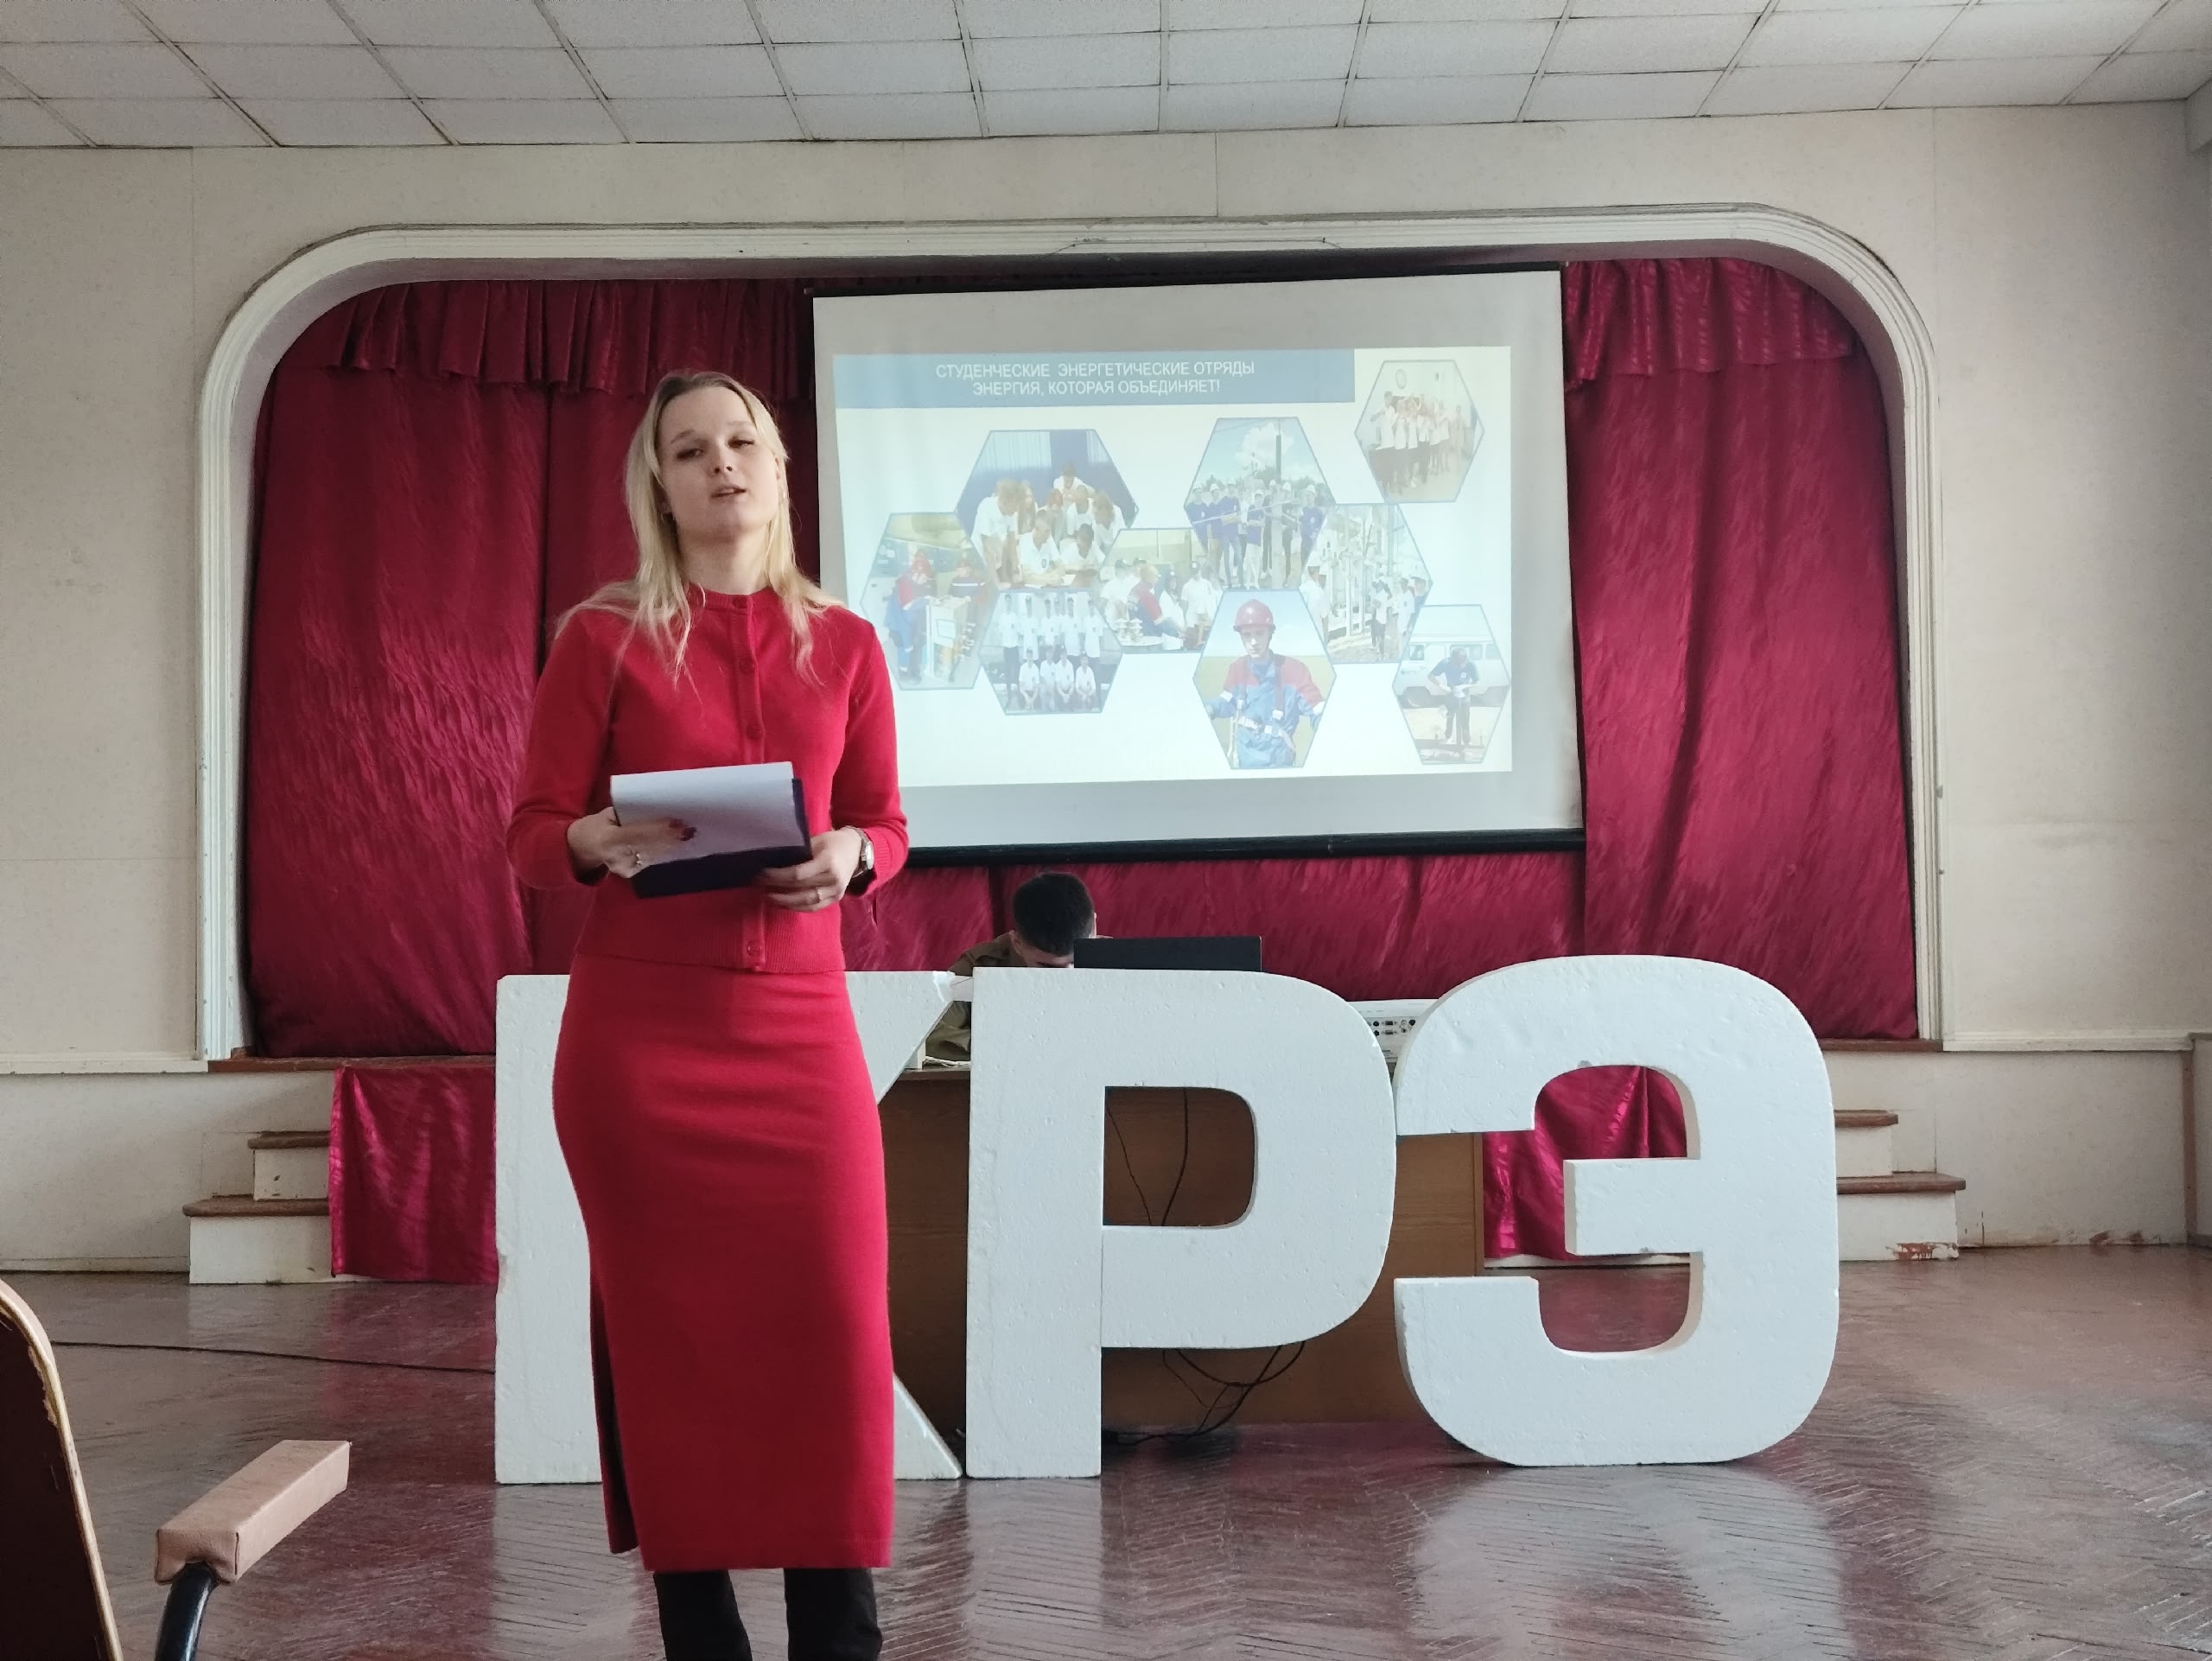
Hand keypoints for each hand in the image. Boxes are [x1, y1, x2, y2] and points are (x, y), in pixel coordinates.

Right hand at [567, 807, 692, 878]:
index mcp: (608, 839)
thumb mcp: (607, 815)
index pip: (638, 833)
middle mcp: (616, 856)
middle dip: (670, 837)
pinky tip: (675, 845)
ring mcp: (623, 868)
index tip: (677, 823)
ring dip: (672, 845)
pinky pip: (649, 860)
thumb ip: (628, 814)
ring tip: (688, 835)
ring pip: (652, 855)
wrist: (582, 847)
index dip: (658, 829)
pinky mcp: (629, 873)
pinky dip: (663, 852)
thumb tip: (657, 808)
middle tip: (690, 829)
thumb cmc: (598, 825)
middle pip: (649, 846)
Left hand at [756, 828, 863, 912]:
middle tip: (758, 885)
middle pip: (800, 889)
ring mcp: (836, 891)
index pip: (798, 874)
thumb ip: (798, 852)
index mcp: (827, 862)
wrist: (857, 851)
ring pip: (806, 902)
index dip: (777, 876)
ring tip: (767, 896)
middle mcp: (833, 879)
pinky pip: (813, 907)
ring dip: (784, 901)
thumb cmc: (833, 842)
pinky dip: (796, 907)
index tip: (762, 873)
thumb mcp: (816, 840)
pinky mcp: (835, 899)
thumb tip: (773, 861)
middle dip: (776, 888)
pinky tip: (782, 904)